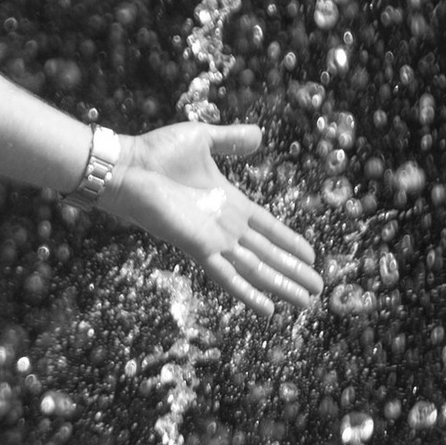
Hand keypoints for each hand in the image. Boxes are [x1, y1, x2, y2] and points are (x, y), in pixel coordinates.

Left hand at [105, 123, 322, 316]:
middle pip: (267, 255)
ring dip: (281, 286)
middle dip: (293, 272)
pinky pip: (228, 275)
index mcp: (229, 203)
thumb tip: (259, 135)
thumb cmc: (157, 153)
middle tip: (317, 290)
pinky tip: (268, 310)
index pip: (268, 228)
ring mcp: (212, 241)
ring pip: (256, 269)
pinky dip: (248, 293)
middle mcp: (224, 227)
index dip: (290, 241)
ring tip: (306, 302)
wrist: (127, 167)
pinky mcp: (198, 248)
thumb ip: (231, 140)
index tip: (312, 255)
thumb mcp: (204, 139)